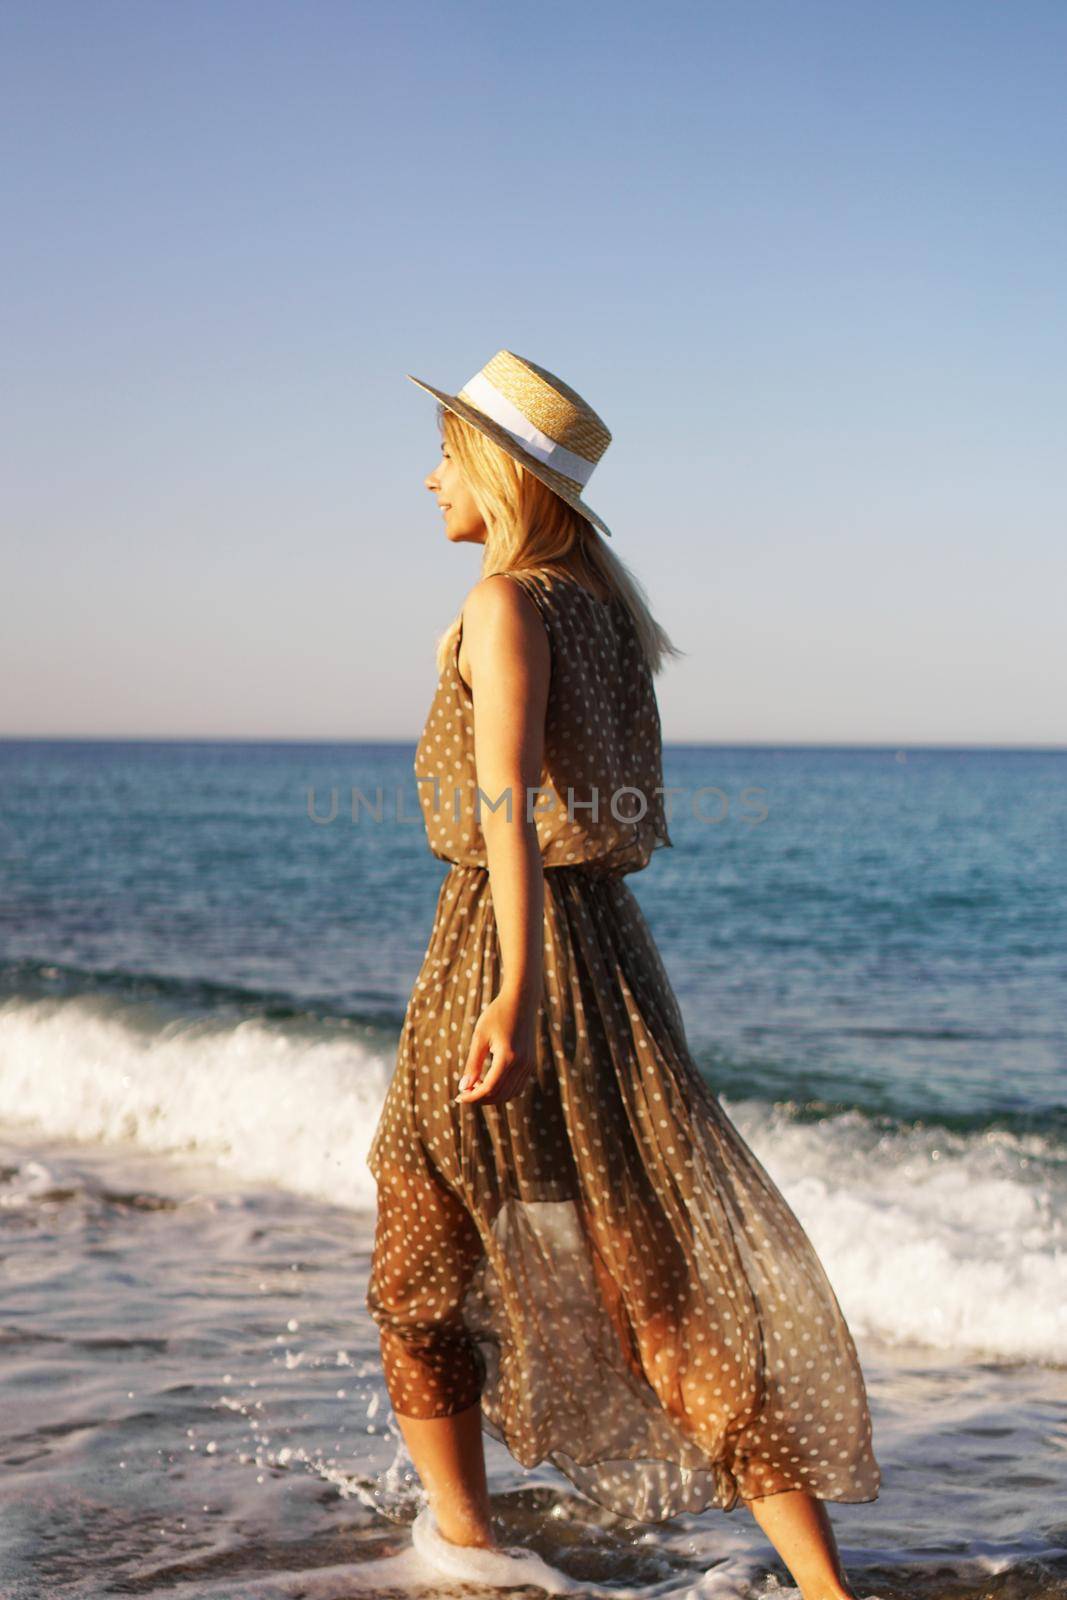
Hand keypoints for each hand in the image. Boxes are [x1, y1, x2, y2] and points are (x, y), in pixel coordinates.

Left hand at [455, 987, 539, 1105]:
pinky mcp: (531, 1063)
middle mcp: (522, 1064)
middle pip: (500, 1095)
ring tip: (475, 1086)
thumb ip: (473, 1064)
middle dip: (481, 1098)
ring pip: (510, 1094)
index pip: (489, 1088)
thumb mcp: (480, 1037)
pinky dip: (503, 1090)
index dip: (472, 1097)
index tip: (458, 1096)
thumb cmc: (497, 1014)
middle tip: (464, 1092)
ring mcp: (529, 1065)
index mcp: (507, 1057)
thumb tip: (463, 1087)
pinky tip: (489, 1080)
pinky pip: (517, 1087)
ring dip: (492, 1096)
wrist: (522, 1000)